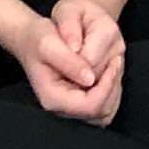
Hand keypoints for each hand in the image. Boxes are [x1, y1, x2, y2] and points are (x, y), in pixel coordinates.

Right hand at [14, 4, 120, 122]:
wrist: (33, 37)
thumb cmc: (38, 38)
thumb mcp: (48, 41)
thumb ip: (68, 60)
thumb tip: (90, 79)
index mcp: (52, 98)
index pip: (91, 106)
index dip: (107, 86)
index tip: (114, 61)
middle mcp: (63, 109)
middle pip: (102, 110)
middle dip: (112, 84)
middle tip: (114, 58)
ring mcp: (73, 108)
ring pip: (107, 110)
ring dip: (114, 86)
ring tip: (111, 63)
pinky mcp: (82, 102)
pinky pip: (107, 105)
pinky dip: (113, 88)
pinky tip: (108, 70)